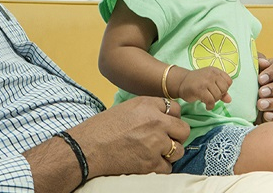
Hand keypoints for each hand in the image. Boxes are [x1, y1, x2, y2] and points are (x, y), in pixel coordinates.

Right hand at [69, 97, 189, 177]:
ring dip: (170, 153)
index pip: (176, 108)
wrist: (88, 147)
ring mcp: (155, 143)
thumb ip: (150, 108)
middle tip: (166, 139)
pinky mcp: (151, 163)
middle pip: (184, 130)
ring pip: (179, 150)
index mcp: (148, 105)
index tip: (166, 123)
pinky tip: (148, 162)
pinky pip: (168, 167)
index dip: (172, 117)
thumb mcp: (128, 107)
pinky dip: (160, 167)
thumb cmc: (104, 127)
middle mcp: (156, 122)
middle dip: (177, 135)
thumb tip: (167, 115)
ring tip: (156, 152)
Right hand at [177, 67, 231, 109]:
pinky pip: (211, 101)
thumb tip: (229, 100)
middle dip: (219, 96)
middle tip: (211, 96)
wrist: (181, 82)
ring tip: (207, 100)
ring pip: (217, 96)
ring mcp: (205, 81)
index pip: (229, 81)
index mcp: (215, 70)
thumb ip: (221, 91)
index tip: (217, 91)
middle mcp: (211, 74)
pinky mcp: (199, 89)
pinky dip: (210, 106)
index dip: (224, 89)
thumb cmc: (197, 83)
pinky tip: (207, 105)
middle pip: (224, 89)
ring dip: (213, 101)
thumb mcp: (210, 83)